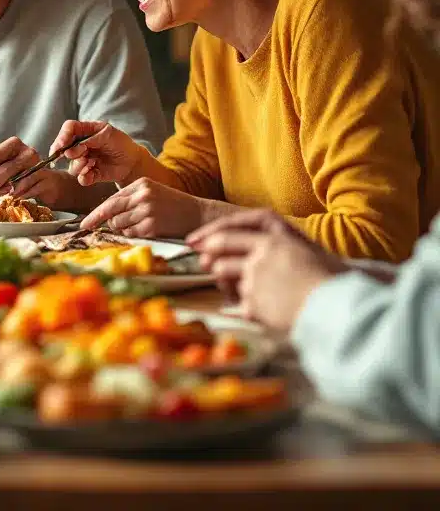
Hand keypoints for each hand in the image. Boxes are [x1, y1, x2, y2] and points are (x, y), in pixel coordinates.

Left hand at [0, 137, 41, 200]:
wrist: (48, 185)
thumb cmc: (21, 177)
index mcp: (11, 145)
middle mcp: (25, 151)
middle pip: (1, 163)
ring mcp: (37, 164)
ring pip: (13, 176)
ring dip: (0, 188)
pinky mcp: (45, 178)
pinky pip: (26, 188)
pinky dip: (16, 194)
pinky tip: (13, 197)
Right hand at [51, 120, 145, 186]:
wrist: (132, 161)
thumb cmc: (121, 143)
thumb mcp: (109, 134)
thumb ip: (92, 138)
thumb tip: (77, 147)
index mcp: (85, 131)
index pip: (68, 129)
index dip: (62, 136)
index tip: (62, 145)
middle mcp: (80, 146)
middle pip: (64, 149)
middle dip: (71, 153)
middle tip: (84, 153)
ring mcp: (83, 161)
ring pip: (72, 166)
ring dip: (79, 165)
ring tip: (92, 163)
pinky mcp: (89, 174)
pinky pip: (81, 178)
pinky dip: (85, 177)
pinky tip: (93, 172)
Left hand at [78, 178, 210, 237]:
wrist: (199, 214)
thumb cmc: (174, 205)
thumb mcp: (152, 192)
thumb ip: (130, 199)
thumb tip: (106, 214)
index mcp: (141, 184)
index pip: (111, 200)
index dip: (95, 213)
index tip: (84, 223)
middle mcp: (142, 196)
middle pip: (111, 211)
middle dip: (98, 221)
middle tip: (88, 227)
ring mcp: (147, 211)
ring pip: (119, 224)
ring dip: (123, 228)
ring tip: (140, 224)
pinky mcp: (152, 226)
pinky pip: (131, 233)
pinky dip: (133, 234)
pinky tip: (147, 229)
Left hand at [188, 209, 345, 331]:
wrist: (343, 307)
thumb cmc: (330, 279)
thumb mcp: (304, 250)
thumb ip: (274, 247)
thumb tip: (237, 255)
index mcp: (278, 234)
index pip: (233, 226)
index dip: (209, 232)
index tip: (193, 240)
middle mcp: (264, 250)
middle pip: (219, 247)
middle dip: (207, 255)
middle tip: (204, 263)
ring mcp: (256, 276)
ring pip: (222, 274)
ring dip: (226, 283)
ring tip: (246, 291)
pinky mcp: (254, 302)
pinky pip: (237, 303)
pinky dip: (245, 306)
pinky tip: (262, 310)